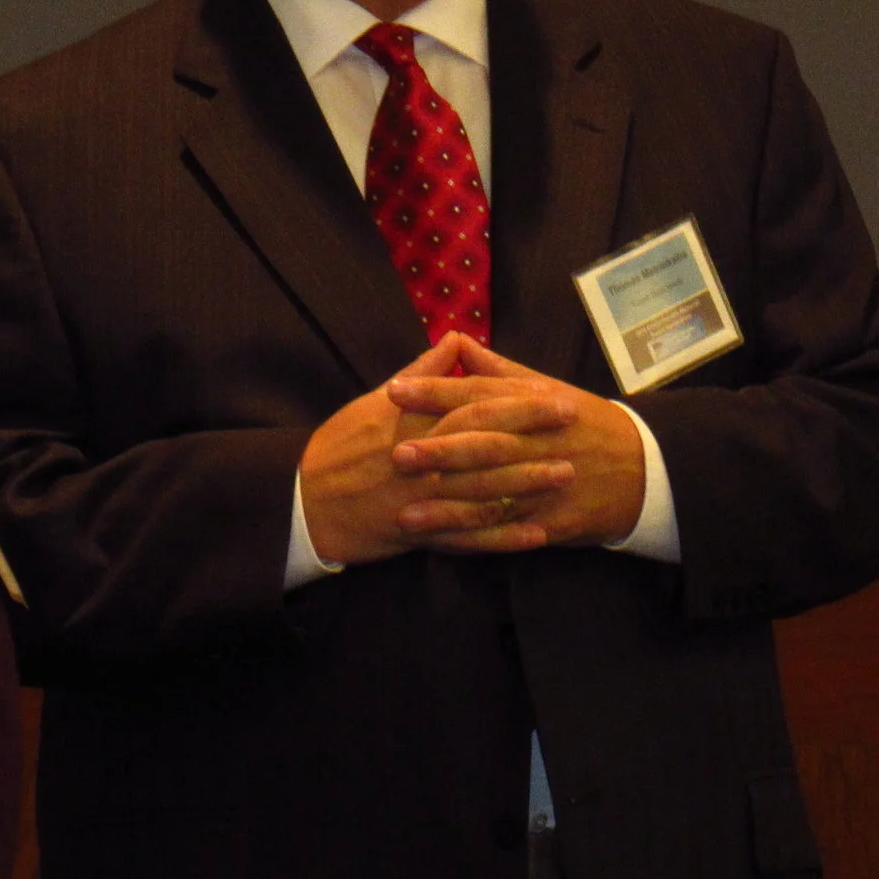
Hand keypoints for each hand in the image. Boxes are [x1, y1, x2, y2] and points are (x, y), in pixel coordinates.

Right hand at [298, 335, 574, 564]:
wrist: (304, 500)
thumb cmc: (339, 445)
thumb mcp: (375, 400)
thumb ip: (421, 371)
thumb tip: (455, 339)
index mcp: (413, 423)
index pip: (475, 406)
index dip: (518, 401)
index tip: (553, 393)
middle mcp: (423, 459)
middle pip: (488, 445)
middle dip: (535, 435)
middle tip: (574, 426)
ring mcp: (424, 499)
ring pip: (485, 491)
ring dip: (529, 484)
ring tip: (566, 475)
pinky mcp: (421, 534)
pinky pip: (470, 538)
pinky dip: (504, 538)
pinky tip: (537, 535)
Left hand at [386, 338, 646, 548]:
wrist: (647, 468)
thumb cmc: (584, 422)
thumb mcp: (547, 388)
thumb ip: (496, 370)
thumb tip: (454, 340)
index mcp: (534, 402)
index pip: (479, 394)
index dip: (435, 393)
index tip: (394, 392)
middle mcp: (538, 441)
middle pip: (484, 444)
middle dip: (439, 451)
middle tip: (396, 455)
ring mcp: (547, 483)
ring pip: (494, 495)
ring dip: (449, 507)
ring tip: (406, 514)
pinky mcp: (555, 520)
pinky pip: (511, 532)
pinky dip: (477, 541)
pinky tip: (444, 546)